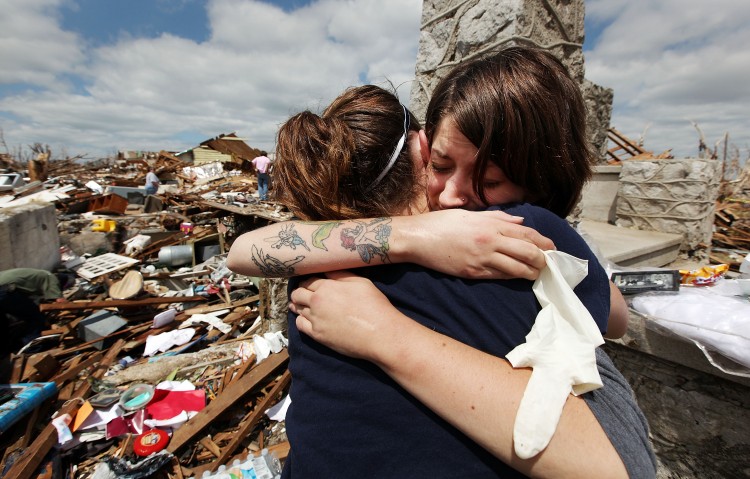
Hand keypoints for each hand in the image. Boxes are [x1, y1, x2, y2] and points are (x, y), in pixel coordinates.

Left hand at [289, 271, 404, 361]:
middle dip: (299, 292)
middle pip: (298, 294)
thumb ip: (341, 275)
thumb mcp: (360, 282)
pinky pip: (300, 325)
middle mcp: (316, 302)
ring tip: (301, 305)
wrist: (379, 333)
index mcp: (326, 287)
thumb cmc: (374, 305)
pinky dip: (301, 320)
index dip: (307, 281)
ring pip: (297, 309)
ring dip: (298, 306)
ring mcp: (315, 319)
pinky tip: (306, 319)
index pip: (308, 281)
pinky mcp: (317, 335)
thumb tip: (327, 271)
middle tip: (303, 293)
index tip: (309, 283)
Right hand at [395, 209, 553, 280]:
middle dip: (543, 260)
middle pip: (528, 252)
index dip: (543, 242)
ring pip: (516, 268)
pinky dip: (512, 277)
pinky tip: (518, 277)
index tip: (553, 248)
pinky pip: (499, 276)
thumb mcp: (471, 214)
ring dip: (531, 273)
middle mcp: (490, 241)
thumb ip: (498, 217)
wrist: (417, 238)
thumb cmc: (442, 223)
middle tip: (550, 264)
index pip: (527, 233)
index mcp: (491, 224)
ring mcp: (482, 259)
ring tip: (538, 274)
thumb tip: (521, 220)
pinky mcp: (473, 272)